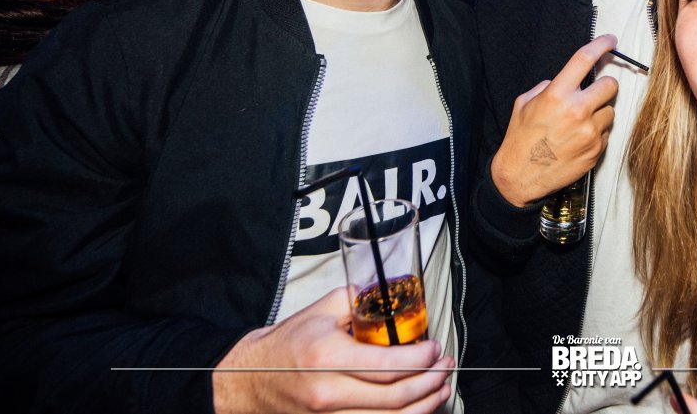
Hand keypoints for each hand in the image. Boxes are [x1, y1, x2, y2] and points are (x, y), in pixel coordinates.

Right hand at [213, 289, 452, 412]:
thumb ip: (359, 299)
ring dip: (424, 406)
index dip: (420, 360)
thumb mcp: (321, 311)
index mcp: (328, 358)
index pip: (387, 366)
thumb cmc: (287, 345)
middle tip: (445, 366)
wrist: (250, 381)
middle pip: (395, 397)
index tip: (435, 349)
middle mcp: (329, 393)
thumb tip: (393, 295)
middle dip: (429, 382)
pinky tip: (419, 409)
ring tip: (441, 389)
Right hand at [491, 34, 617, 206]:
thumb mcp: (524, 104)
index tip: (610, 40)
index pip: (585, 59)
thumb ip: (547, 87)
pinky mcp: (596, 150)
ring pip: (611, 110)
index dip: (601, 45)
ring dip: (600, 112)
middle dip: (605, 85)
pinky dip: (598, 132)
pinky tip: (580, 138)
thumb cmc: (521, 140)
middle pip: (611, 85)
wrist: (521, 177)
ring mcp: (590, 132)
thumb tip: (564, 81)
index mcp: (557, 95)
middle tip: (595, 92)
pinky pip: (607, 132)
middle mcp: (577, 111)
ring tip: (581, 122)